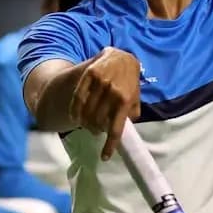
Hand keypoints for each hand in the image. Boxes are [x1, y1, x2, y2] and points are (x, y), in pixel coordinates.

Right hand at [70, 46, 141, 160]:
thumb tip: (128, 126)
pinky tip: (75, 118)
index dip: (110, 145)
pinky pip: (78, 99)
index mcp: (127, 100)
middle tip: (95, 131)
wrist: (121, 56)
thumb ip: (134, 111)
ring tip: (86, 125)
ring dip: (85, 123)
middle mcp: (113, 92)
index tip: (104, 157)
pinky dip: (75, 111)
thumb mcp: (136, 95)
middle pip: (98, 122)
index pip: (116, 128)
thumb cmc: (130, 79)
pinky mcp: (89, 76)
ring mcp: (101, 83)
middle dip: (96, 130)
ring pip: (87, 112)